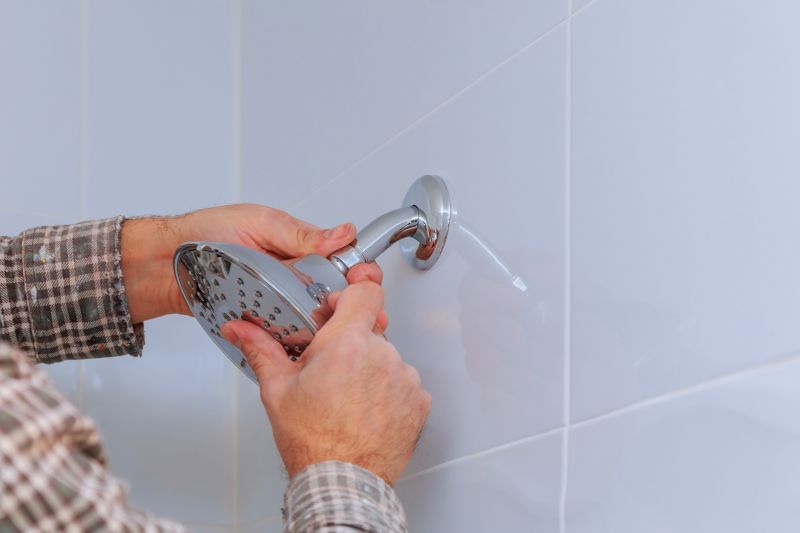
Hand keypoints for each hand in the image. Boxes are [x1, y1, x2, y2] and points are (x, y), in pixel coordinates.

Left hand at [119, 204, 382, 322]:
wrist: (164, 265)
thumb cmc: (206, 235)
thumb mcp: (258, 223)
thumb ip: (299, 233)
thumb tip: (341, 232)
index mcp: (299, 249)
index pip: (342, 262)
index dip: (359, 274)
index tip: (366, 281)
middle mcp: (293, 278)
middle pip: (335, 297)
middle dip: (351, 308)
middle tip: (357, 315)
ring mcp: (278, 304)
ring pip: (315, 322)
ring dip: (328, 330)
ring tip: (337, 336)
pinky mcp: (262, 325)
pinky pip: (285, 337)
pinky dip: (297, 344)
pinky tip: (308, 348)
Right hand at [220, 281, 430, 484]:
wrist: (342, 482)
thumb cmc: (312, 441)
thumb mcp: (278, 390)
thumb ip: (261, 349)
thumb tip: (240, 329)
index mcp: (347, 343)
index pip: (365, 291)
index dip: (348, 296)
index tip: (337, 308)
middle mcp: (382, 354)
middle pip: (370, 328)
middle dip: (350, 341)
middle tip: (330, 367)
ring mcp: (404, 377)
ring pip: (386, 356)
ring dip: (370, 367)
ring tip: (347, 397)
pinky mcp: (418, 400)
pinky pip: (403, 381)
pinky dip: (388, 390)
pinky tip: (366, 409)